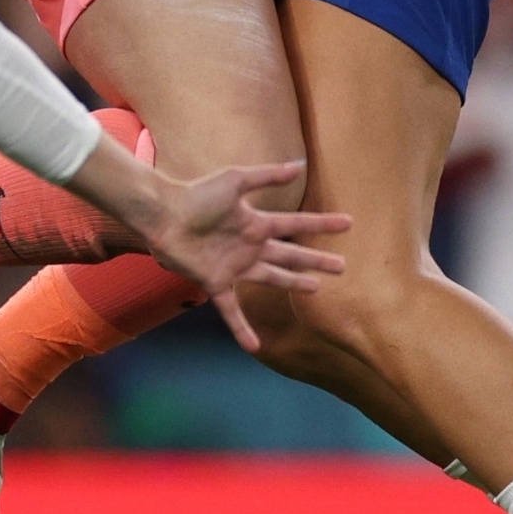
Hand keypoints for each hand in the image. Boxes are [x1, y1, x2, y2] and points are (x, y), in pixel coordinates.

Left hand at [122, 158, 346, 352]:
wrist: (163, 215)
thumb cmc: (196, 194)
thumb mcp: (235, 179)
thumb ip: (267, 176)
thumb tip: (299, 167)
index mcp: (256, 222)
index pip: (297, 224)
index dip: (322, 224)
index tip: (348, 223)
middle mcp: (250, 246)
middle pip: (291, 255)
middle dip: (317, 260)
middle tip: (342, 266)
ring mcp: (235, 267)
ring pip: (272, 279)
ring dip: (294, 284)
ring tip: (317, 289)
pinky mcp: (216, 283)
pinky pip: (232, 311)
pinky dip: (242, 329)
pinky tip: (255, 346)